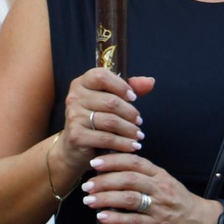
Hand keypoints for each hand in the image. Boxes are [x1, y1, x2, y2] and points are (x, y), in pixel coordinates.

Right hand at [51, 68, 156, 195]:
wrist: (74, 147)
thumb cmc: (95, 119)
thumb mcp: (109, 99)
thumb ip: (129, 88)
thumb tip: (150, 82)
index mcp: (81, 83)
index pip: (102, 76)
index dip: (121, 85)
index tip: (133, 97)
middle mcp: (74, 98)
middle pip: (111, 101)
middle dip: (130, 113)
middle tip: (139, 121)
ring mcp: (74, 117)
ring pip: (111, 121)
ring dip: (129, 129)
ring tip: (138, 134)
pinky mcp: (76, 136)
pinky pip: (107, 138)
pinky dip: (123, 143)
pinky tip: (132, 145)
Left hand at [81, 152, 215, 223]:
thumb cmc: (180, 202)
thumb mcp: (165, 183)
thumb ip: (144, 176)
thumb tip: (115, 168)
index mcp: (160, 175)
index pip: (135, 162)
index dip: (113, 160)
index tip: (95, 162)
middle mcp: (159, 188)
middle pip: (129, 179)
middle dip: (105, 180)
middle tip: (87, 184)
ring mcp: (159, 208)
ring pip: (129, 198)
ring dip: (106, 198)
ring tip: (89, 200)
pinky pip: (134, 221)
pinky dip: (116, 219)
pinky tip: (102, 217)